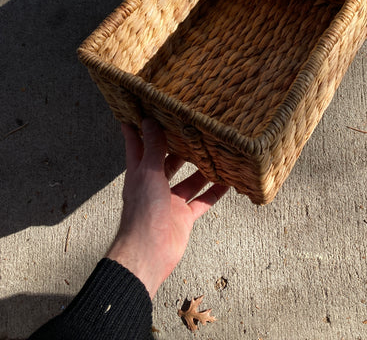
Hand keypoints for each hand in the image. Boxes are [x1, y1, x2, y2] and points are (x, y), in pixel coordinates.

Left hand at [107, 117, 228, 298]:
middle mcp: (154, 186)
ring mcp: (170, 202)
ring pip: (189, 181)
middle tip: (194, 129)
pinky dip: (214, 192)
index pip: (138, 146)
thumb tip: (148, 121)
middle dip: (179, 148)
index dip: (139, 129)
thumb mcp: (148, 173)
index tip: (143, 112)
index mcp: (140, 174)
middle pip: (168, 162)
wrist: (148, 253)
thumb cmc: (143, 212)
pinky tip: (228, 182)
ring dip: (201, 169)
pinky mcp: (184, 217)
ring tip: (216, 152)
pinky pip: (202, 201)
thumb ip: (153, 148)